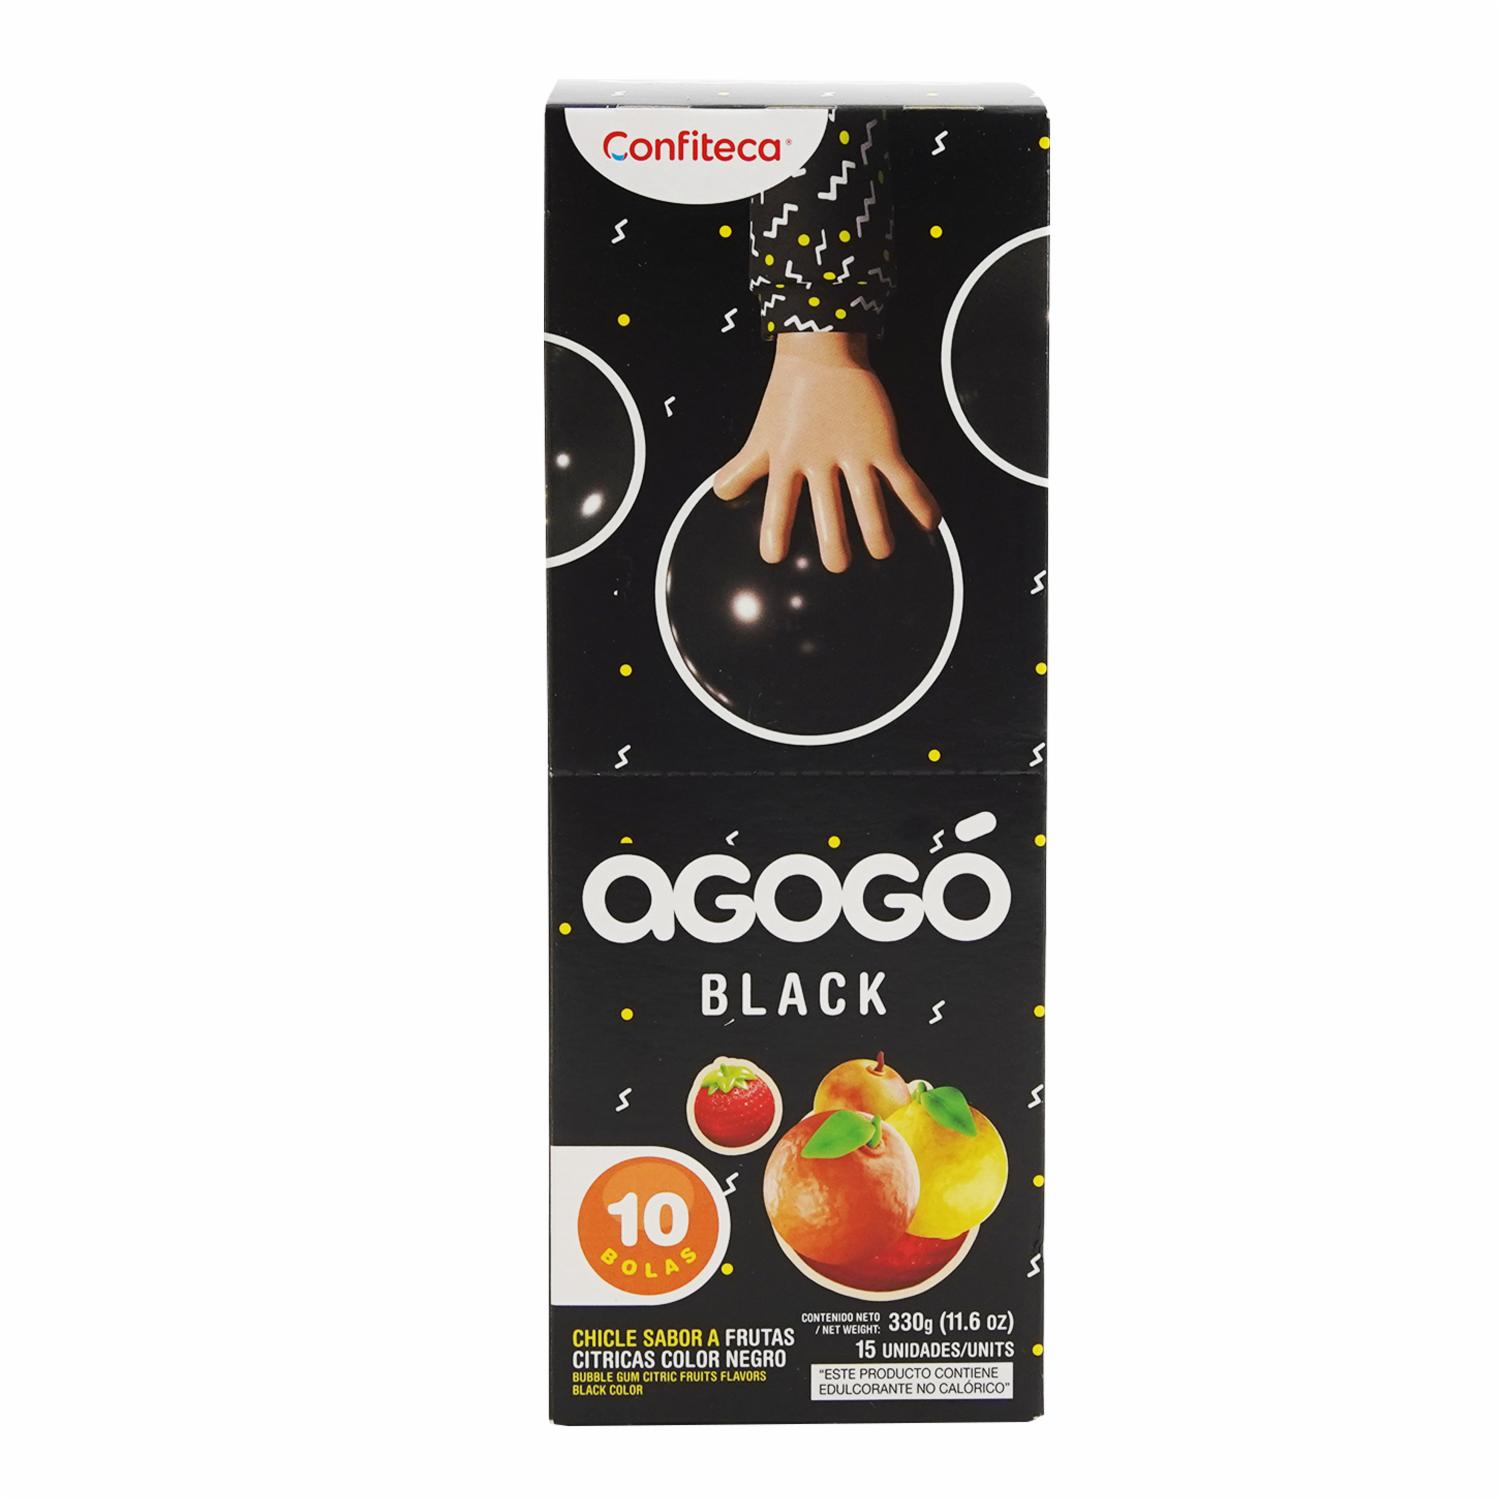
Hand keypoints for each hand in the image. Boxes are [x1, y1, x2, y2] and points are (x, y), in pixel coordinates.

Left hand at [713, 332, 939, 571]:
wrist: (821, 352)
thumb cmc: (788, 398)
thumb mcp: (761, 435)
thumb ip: (743, 468)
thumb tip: (720, 494)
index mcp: (787, 459)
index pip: (778, 502)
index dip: (775, 530)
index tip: (774, 557)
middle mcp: (819, 458)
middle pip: (827, 509)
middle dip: (834, 542)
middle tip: (838, 565)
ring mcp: (854, 451)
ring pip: (868, 499)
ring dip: (877, 530)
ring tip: (882, 552)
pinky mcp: (882, 442)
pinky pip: (904, 478)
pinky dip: (920, 501)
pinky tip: (931, 524)